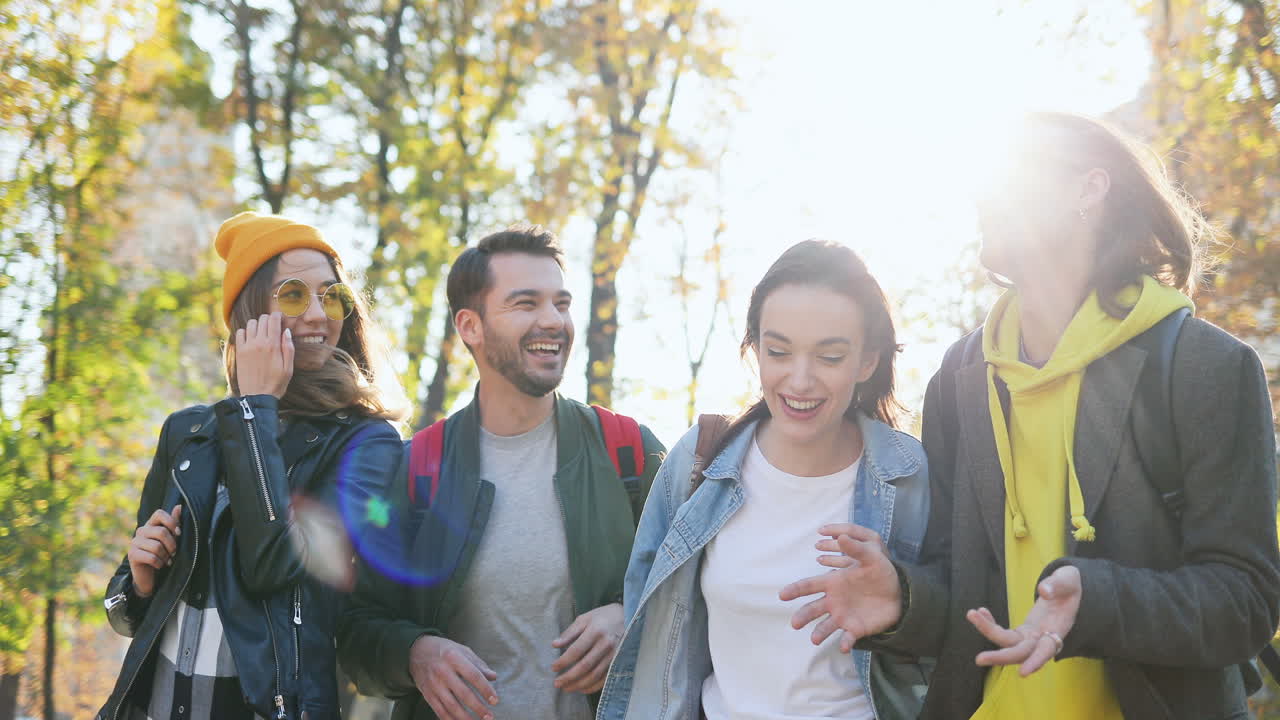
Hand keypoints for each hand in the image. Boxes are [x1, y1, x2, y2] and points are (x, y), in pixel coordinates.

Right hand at [128, 505, 181, 597]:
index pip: (159, 513)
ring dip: (166, 556)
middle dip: (172, 544)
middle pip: (161, 532)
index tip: (179, 533)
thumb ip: (174, 523)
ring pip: (157, 546)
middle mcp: (141, 531)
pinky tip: (160, 565)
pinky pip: (151, 557)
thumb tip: (179, 506)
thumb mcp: (171, 538)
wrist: (150, 575)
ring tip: (166, 560)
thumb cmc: (163, 554)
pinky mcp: (132, 555)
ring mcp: (134, 542)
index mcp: (151, 524)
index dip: (171, 522)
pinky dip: (159, 563)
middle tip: (174, 553)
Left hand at [235, 312, 293, 397]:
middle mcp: (259, 343)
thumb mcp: (289, 368)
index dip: (278, 316)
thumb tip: (286, 331)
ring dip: (257, 325)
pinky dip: (246, 332)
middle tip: (272, 327)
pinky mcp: (239, 351)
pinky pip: (240, 332)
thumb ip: (289, 348)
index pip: (274, 320)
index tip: (280, 319)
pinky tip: (251, 339)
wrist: (257, 397)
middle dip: (269, 319)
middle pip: (262, 319)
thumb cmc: (276, 384)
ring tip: (262, 333)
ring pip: (251, 323)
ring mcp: (247, 346)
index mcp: (273, 345)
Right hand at [408, 635, 498, 719]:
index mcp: (454, 657)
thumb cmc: (444, 650)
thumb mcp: (462, 650)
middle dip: (478, 707)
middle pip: (463, 693)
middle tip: (489, 716)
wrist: (416, 651)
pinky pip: (439, 710)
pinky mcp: (427, 694)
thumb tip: (493, 677)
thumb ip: (478, 664)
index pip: (474, 676)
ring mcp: (434, 684)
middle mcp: (443, 671)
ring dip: (465, 717)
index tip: (494, 700)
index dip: (485, 689)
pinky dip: (450, 719)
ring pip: (451, 706)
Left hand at [551, 602, 622, 693]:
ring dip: (578, 685)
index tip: (553, 668)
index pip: (576, 651)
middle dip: (569, 677)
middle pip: (585, 666)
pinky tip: (581, 689)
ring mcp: (614, 655)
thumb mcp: (585, 619)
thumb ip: (569, 633)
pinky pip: (605, 679)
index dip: (563, 661)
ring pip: (594, 675)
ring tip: (566, 688)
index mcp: (595, 631)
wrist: (628, 617)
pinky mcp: (619, 662)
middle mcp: (606, 644)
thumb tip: (554, 645)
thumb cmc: (603, 617)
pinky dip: (592, 687)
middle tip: (557, 683)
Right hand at [779, 524, 901, 652]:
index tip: (782, 595)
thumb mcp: (871, 557)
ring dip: (819, 632)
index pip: (809, 585)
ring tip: (814, 639)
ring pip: (826, 626)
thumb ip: (856, 549)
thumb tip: (843, 535)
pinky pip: (848, 637)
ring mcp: (843, 616)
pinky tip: (844, 646)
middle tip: (794, 623)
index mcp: (833, 583)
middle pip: (813, 608)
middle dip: (803, 615)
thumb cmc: (880, 572)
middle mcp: (834, 601)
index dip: (795, 589)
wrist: (898, 592)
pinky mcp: (855, 628)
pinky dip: (845, 642)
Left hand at [967, 565, 1081, 676]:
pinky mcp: (1022, 633)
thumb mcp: (1068, 579)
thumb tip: (1043, 591)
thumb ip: (1057, 584)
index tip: (1023, 673)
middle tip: (978, 659)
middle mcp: (1043, 639)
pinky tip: (980, 611)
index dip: (1036, 661)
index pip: (1047, 650)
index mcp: (1058, 629)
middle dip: (1000, 657)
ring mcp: (1031, 637)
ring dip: (988, 631)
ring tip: (971, 614)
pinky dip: (990, 624)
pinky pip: (1003, 633)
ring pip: (1008, 643)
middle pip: (1021, 653)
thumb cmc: (1069, 586)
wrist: (1066, 590)